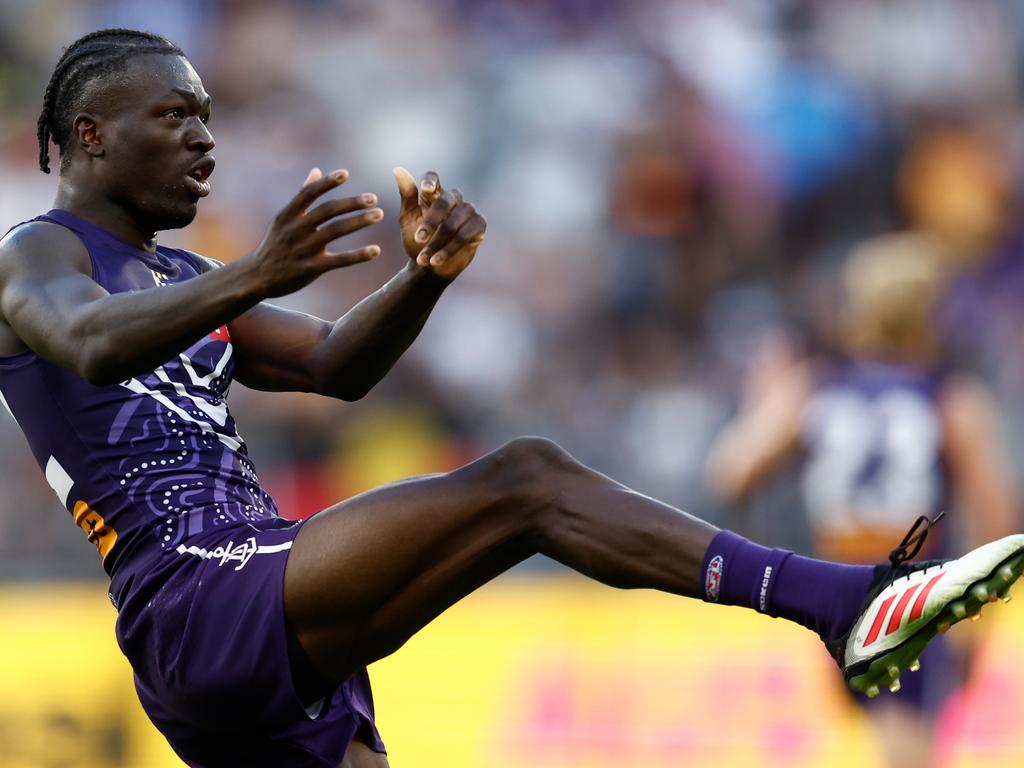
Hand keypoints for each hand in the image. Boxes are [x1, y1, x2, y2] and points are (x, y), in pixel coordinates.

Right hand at [248, 168, 381, 296]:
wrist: (257, 277)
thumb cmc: (275, 244)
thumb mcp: (283, 219)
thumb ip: (302, 196)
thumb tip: (316, 171)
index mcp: (288, 215)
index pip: (309, 193)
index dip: (326, 183)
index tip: (345, 174)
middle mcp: (295, 229)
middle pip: (327, 211)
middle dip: (351, 203)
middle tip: (373, 198)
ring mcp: (303, 249)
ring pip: (335, 231)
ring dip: (358, 222)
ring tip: (378, 215)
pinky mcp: (311, 268)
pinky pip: (339, 261)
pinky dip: (358, 255)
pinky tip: (376, 251)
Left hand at [393, 167, 485, 280]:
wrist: (428, 268)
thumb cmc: (416, 241)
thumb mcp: (407, 219)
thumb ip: (407, 195)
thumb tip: (397, 169)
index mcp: (433, 194)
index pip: (433, 178)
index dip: (431, 181)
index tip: (425, 190)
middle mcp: (453, 199)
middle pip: (446, 200)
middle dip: (431, 221)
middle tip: (418, 240)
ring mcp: (468, 211)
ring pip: (456, 219)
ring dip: (439, 240)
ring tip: (424, 259)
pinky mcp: (479, 226)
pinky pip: (467, 233)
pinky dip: (451, 248)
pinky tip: (437, 260)